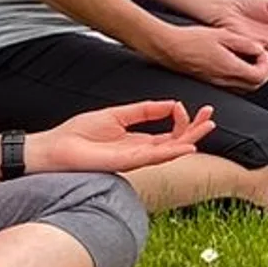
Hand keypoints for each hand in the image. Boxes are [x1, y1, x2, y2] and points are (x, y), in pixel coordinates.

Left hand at [35, 99, 210, 176]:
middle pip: (176, 142)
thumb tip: (170, 104)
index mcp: (137, 140)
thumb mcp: (116, 114)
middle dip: (196, 129)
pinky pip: (156, 156)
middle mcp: (140, 151)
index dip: (181, 119)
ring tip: (208, 126)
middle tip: (211, 116)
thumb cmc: (78, 134)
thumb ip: (144, 110)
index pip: (170, 133)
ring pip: (171, 150)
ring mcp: (136, 158)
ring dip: (191, 138)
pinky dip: (174, 151)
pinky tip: (188, 146)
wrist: (56, 148)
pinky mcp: (128, 162)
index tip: (182, 104)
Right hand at [155, 18, 267, 87]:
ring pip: (245, 88)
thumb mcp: (223, 34)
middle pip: (255, 85)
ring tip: (257, 63)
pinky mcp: (212, 83)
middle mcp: (224, 80)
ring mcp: (217, 84)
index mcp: (229, 68)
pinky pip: (234, 87)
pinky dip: (243, 79)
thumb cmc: (191, 40)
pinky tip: (241, 67)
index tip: (264, 53)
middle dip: (265, 73)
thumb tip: (259, 49)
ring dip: (255, 77)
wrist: (170, 47)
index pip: (259, 75)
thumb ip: (244, 43)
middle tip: (266, 60)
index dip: (266, 64)